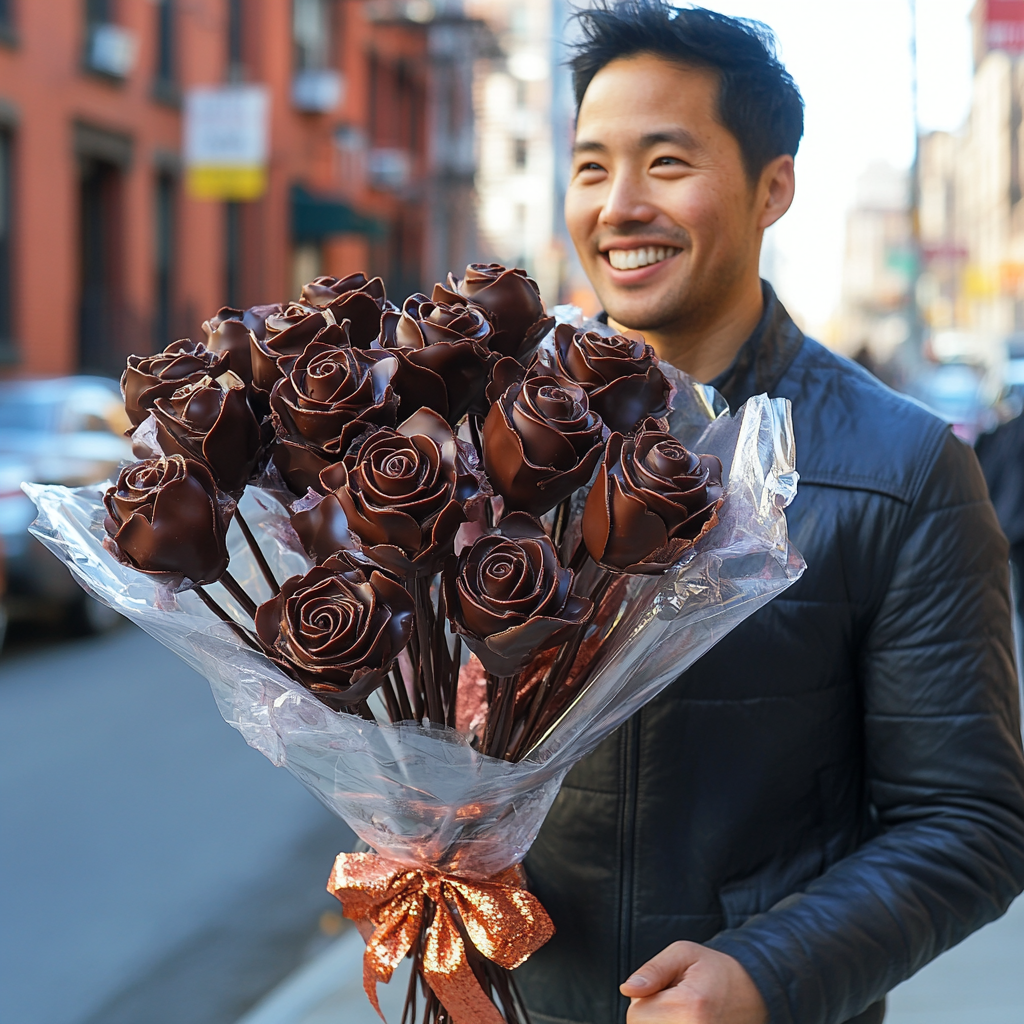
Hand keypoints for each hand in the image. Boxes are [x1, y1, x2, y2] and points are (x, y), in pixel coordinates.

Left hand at [620, 941, 767, 1023]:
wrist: (753, 993)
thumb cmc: (716, 970)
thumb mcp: (683, 954)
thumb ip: (652, 970)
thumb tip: (626, 989)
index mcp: (689, 1008)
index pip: (636, 1013)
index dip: (645, 996)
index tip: (668, 987)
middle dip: (652, 1013)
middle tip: (677, 1000)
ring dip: (661, 1021)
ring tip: (682, 1012)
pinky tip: (684, 1020)